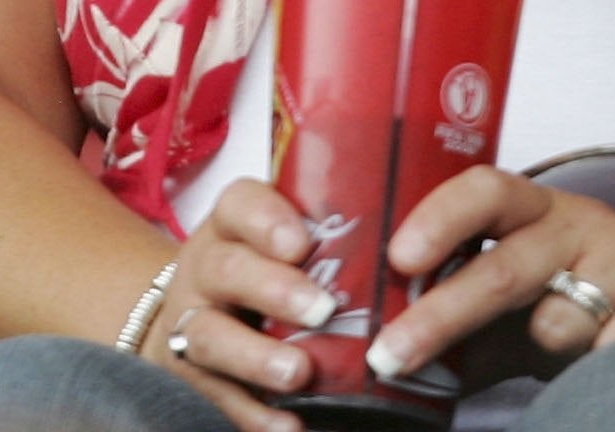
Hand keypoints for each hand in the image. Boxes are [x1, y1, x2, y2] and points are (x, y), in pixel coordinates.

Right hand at [144, 180, 345, 431]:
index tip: (301, 244)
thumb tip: (423, 257)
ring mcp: (191, 323)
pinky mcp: (192, 375)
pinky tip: (288, 425)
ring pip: (208, 335)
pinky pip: (217, 396)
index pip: (240, 205)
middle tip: (322, 310)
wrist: (195, 313)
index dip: (266, 221)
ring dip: (255, 356)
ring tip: (298, 373)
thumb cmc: (264, 273)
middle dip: (273, 289)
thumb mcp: (282, 245)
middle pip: (225, 269)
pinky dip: (253, 414)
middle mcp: (205, 270)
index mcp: (232, 228)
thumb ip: (333, 245)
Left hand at [365, 167, 614, 383]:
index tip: (400, 259)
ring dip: (547, 354)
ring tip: (572, 356)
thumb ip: (477, 325)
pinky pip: (607, 354)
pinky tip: (612, 364)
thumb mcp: (536, 299)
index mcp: (538, 213)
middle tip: (391, 356)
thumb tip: (398, 362)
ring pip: (556, 323)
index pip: (485, 191)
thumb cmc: (600, 304)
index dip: (440, 218)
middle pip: (504, 267)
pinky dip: (596, 372)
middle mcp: (582, 224)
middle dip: (442, 316)